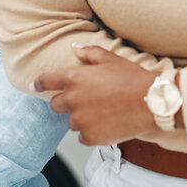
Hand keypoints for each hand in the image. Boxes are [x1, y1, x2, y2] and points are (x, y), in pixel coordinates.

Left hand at [35, 45, 159, 145]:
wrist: (152, 101)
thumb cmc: (133, 78)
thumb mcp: (111, 59)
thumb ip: (89, 53)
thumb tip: (74, 48)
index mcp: (74, 78)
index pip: (46, 81)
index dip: (39, 83)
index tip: (35, 86)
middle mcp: (72, 100)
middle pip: (56, 105)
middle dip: (67, 102)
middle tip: (87, 101)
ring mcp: (81, 120)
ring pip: (71, 122)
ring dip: (82, 118)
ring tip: (103, 113)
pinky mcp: (91, 137)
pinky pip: (83, 137)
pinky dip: (92, 133)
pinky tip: (107, 125)